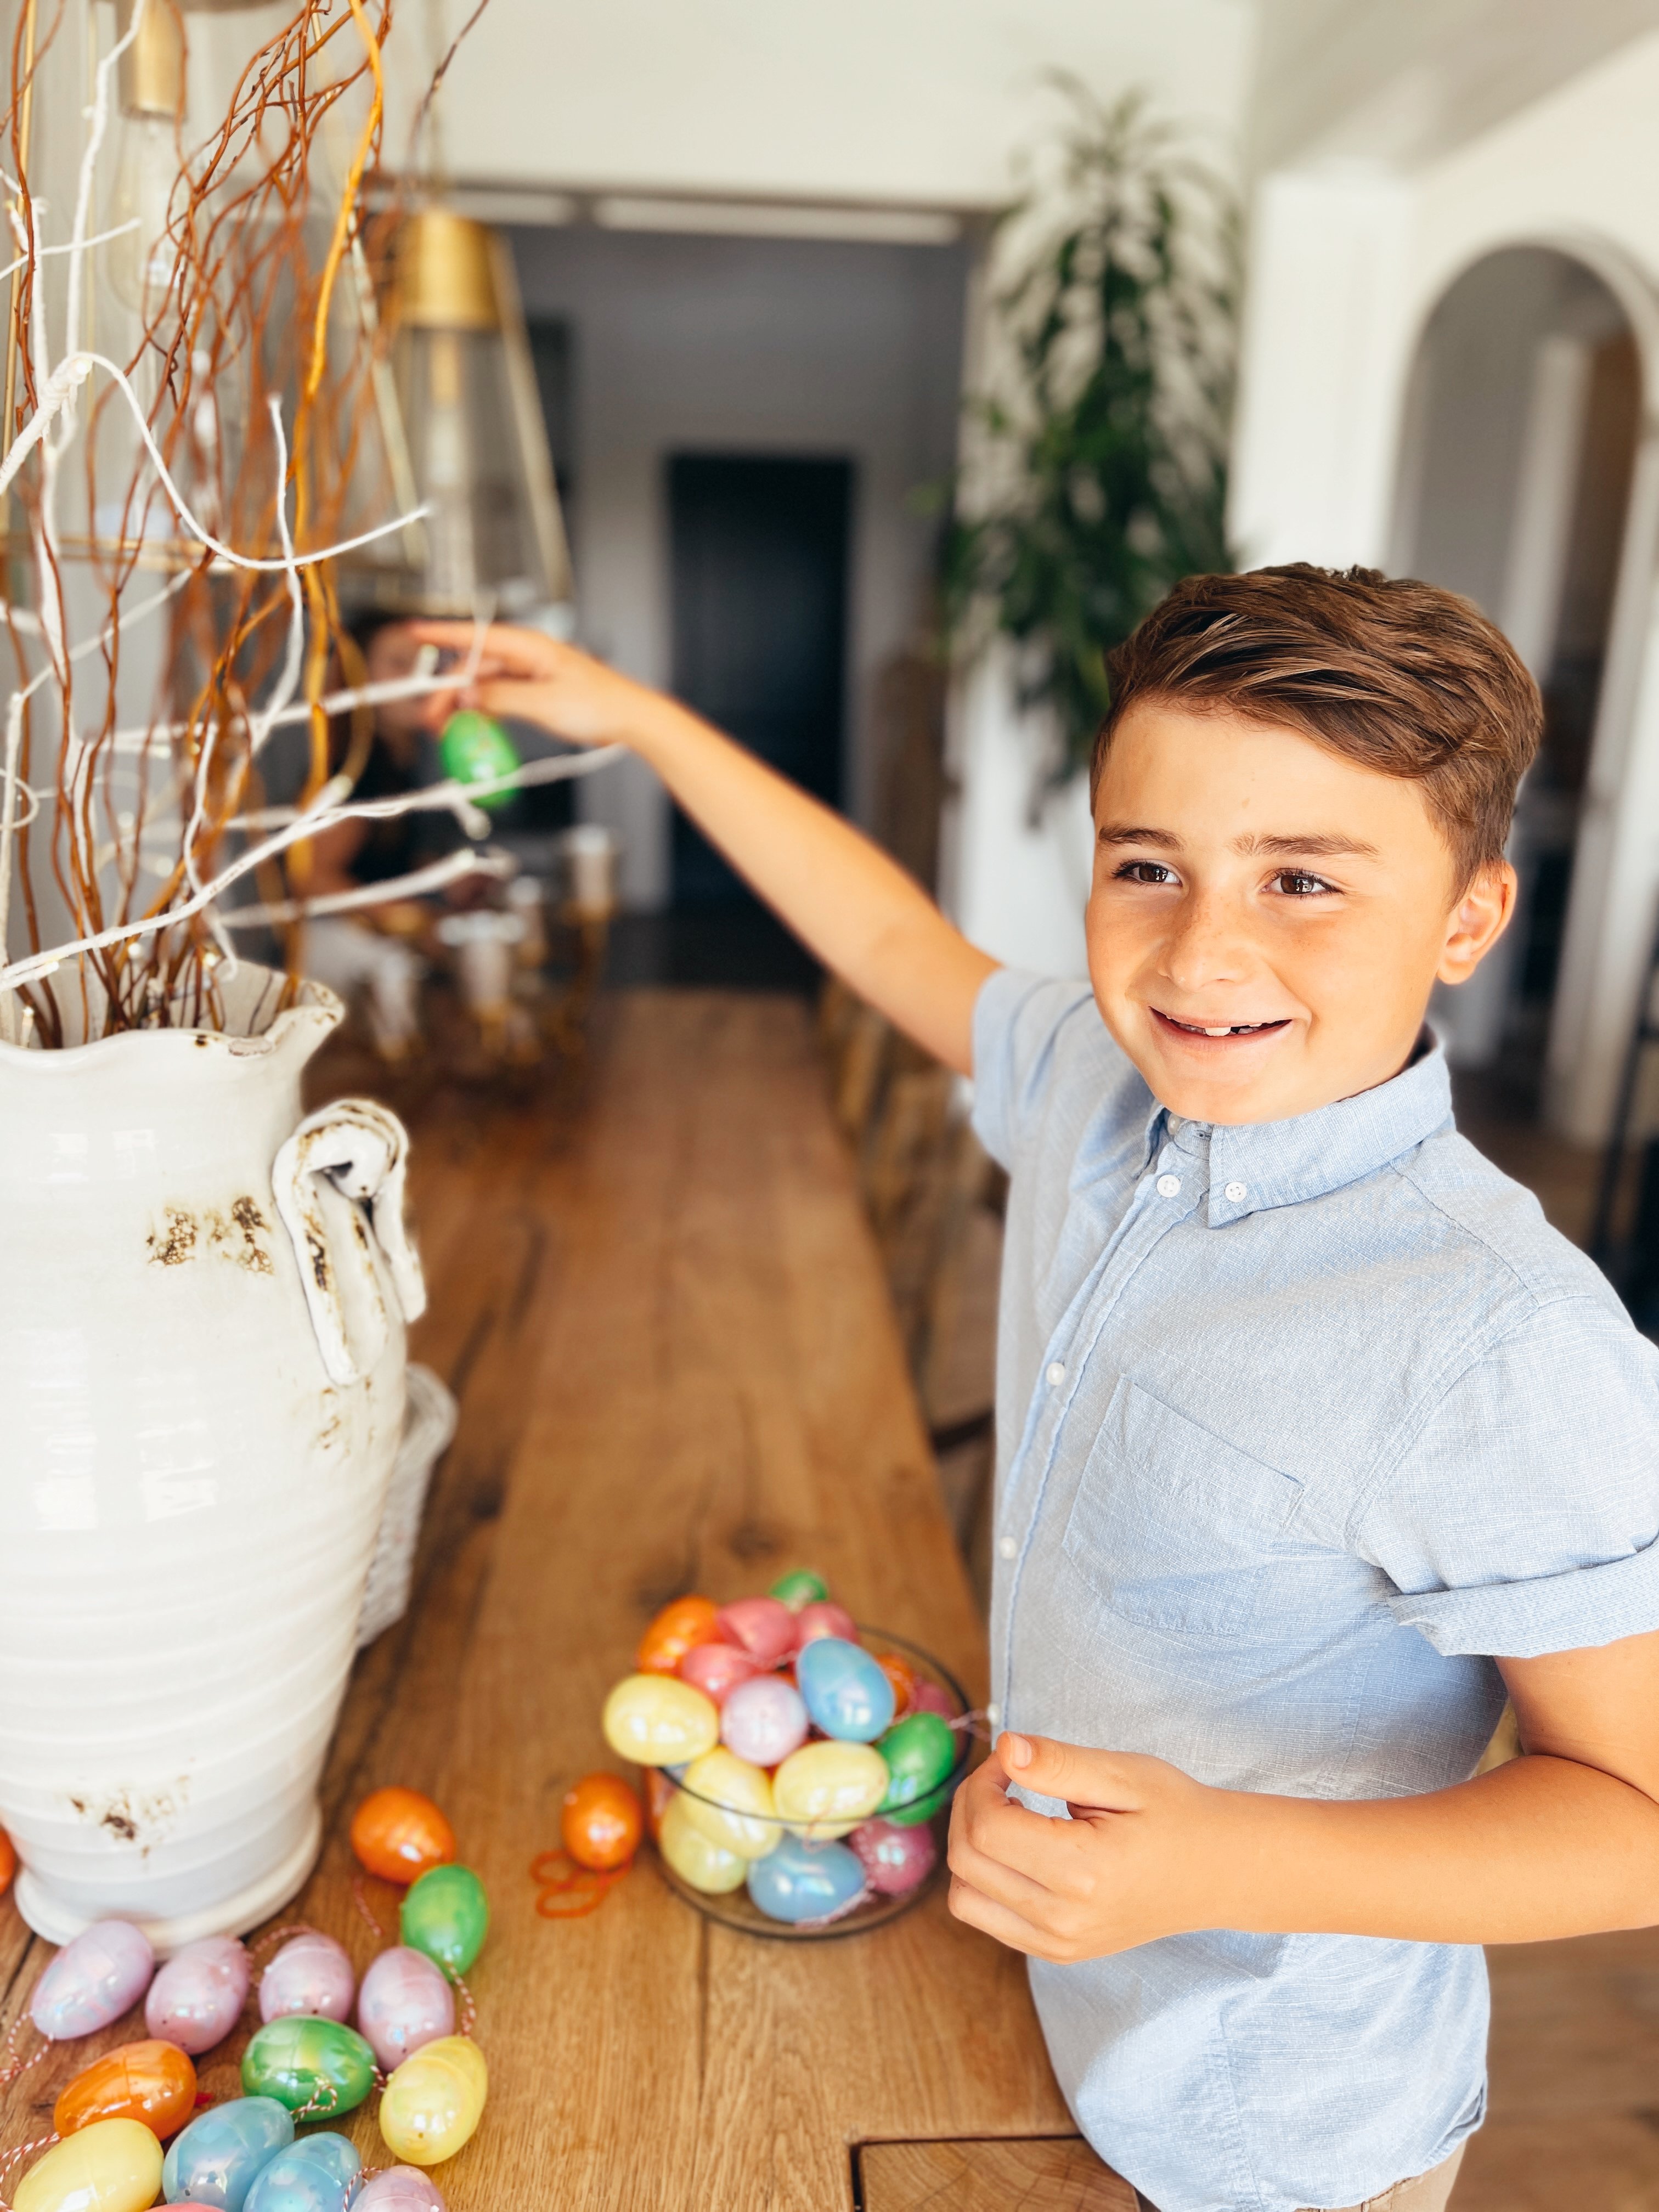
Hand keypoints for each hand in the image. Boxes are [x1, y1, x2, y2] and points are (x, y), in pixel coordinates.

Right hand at [405, 621, 674, 751]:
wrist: (630, 719)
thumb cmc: (598, 705)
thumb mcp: (544, 703)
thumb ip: (501, 697)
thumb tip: (466, 694)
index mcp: (529, 646)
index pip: (476, 636)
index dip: (441, 634)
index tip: (413, 632)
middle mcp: (527, 655)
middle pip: (475, 667)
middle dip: (449, 691)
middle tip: (432, 720)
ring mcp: (531, 674)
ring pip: (485, 685)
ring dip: (465, 705)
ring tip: (449, 730)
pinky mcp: (537, 692)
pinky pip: (501, 697)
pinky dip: (485, 711)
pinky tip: (476, 728)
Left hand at [947, 1732, 1237, 1961]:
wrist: (1219, 1872)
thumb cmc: (1176, 1814)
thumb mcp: (1125, 1774)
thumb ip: (1060, 1763)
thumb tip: (1006, 1747)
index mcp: (1083, 1872)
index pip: (987, 1827)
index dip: (984, 1781)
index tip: (1012, 1760)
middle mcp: (1064, 1920)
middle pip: (966, 1861)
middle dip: (970, 1805)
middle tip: (1008, 1777)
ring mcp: (1059, 1944)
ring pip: (964, 1896)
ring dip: (971, 1844)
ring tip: (1010, 1813)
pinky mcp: (1057, 1952)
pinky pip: (988, 1918)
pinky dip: (985, 1878)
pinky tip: (1020, 1848)